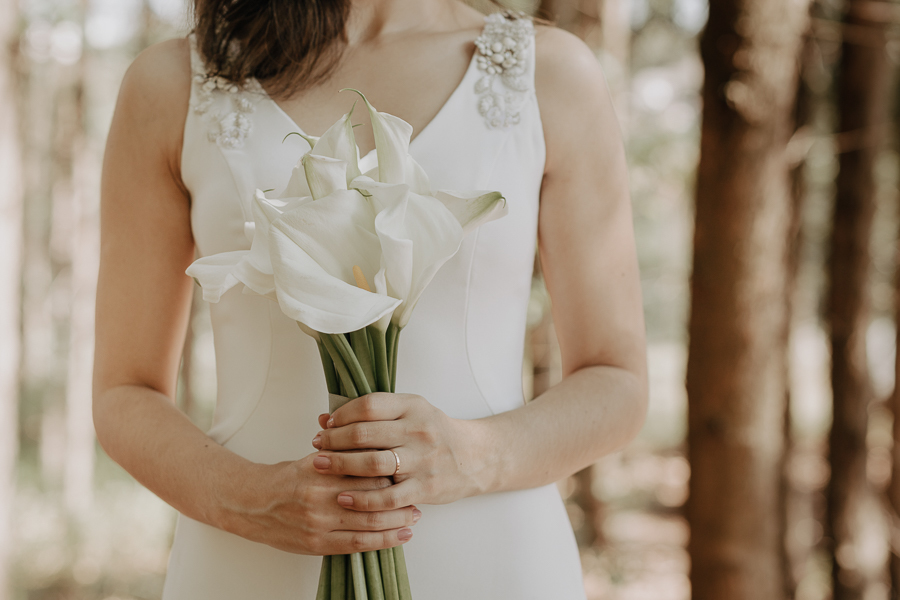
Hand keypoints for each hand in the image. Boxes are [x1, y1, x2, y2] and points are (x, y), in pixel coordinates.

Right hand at [220, 453, 420, 554]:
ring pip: (370, 522)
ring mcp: (319, 522)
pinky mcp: (317, 544)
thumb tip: (380, 448)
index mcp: (321, 469)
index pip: (367, 468)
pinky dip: (384, 541)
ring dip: (398, 520)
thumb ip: (344, 455)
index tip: (409, 468)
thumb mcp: (314, 459)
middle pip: (373, 495)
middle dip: (401, 496)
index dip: (392, 469)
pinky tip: (401, 536)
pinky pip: (358, 544)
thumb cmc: (286, 478)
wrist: (251, 503)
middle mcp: (320, 495)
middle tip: (419, 492)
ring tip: (415, 516)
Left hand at [310, 393, 482, 511]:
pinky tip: (344, 497)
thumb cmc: (435, 433)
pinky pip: (387, 497)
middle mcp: (418, 430)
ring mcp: (422, 460)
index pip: (369, 406)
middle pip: (365, 434)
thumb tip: (325, 419)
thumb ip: (373, 414)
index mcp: (413, 406)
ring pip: (372, 463)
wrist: (475, 457)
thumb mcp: (410, 412)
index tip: (327, 424)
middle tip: (317, 446)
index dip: (342, 415)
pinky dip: (362, 499)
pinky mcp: (424, 488)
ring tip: (322, 466)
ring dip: (341, 465)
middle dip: (334, 441)